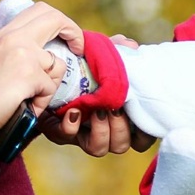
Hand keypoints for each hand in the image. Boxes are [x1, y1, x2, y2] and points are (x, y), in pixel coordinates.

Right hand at [0, 1, 83, 133]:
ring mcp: (23, 54)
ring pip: (57, 64)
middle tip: (77, 50)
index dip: (61, 22)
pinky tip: (24, 107)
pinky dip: (41, 103)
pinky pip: (50, 88)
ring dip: (50, 85)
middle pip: (55, 18)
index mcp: (6, 33)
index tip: (67, 40)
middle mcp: (14, 37)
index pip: (40, 10)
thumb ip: (18, 51)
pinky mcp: (29, 74)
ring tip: (30, 98)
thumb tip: (47, 54)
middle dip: (74, 33)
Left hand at [41, 34, 153, 155]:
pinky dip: (71, 126)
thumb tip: (131, 46)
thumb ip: (118, 52)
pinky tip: (74, 110)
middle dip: (120, 128)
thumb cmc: (85, 70)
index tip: (139, 113)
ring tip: (96, 110)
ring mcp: (81, 134)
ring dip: (100, 130)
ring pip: (99, 148)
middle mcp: (103, 132)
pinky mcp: (59, 131)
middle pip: (121, 145)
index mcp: (120, 119)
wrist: (51, 74)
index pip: (141, 139)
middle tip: (114, 107)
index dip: (144, 133)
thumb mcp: (103, 58)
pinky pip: (68, 137)